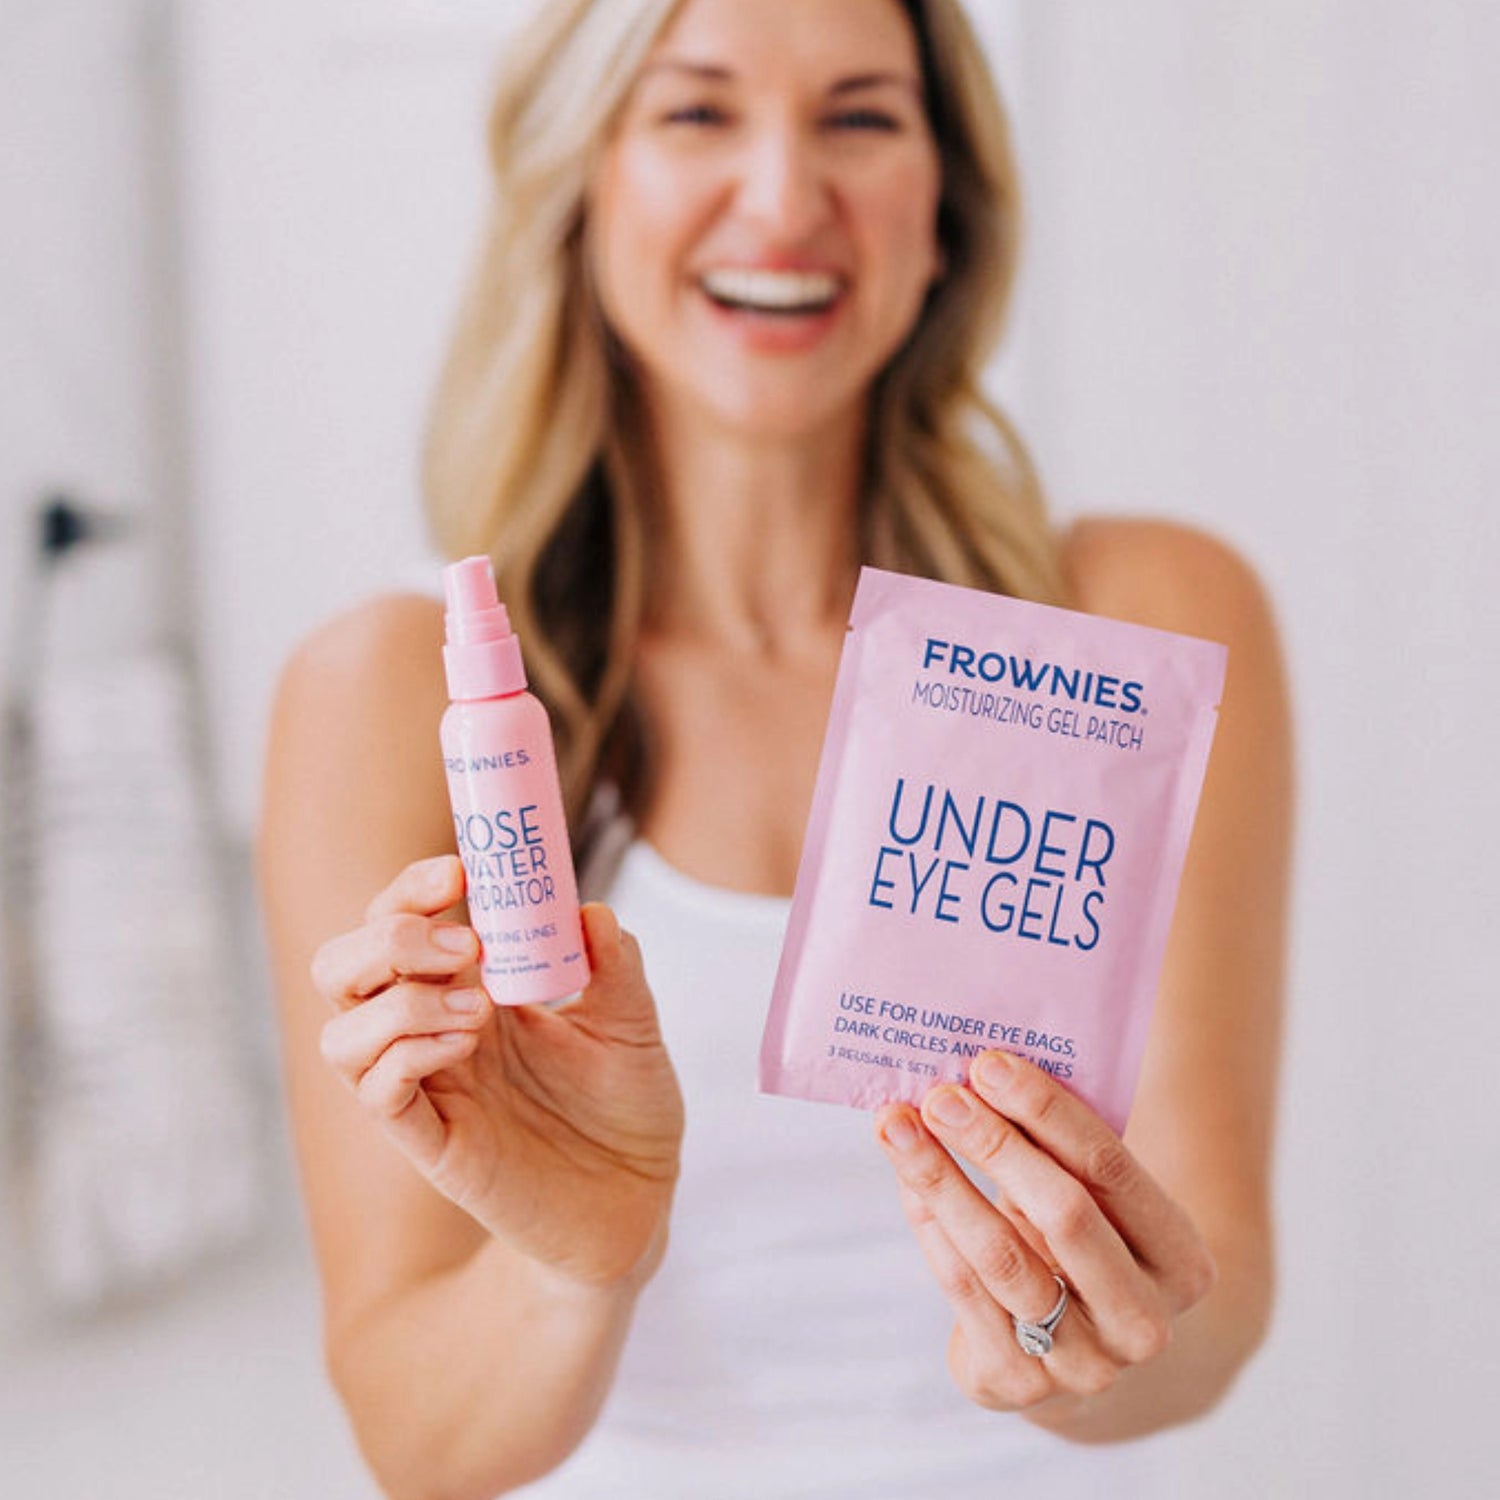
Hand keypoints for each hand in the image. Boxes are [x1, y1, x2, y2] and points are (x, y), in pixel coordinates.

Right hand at [310, 854, 683, 1288]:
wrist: (638, 1201)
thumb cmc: (626, 1106)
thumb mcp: (632, 1023)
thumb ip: (613, 964)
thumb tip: (589, 910)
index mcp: (471, 989)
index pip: (399, 922)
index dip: (410, 889)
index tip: (458, 872)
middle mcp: (433, 1032)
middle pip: (342, 966)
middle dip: (387, 937)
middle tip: (464, 944)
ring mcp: (428, 1088)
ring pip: (342, 1031)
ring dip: (399, 1001)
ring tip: (480, 1008)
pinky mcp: (432, 1144)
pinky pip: (377, 1092)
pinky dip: (408, 1054)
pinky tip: (466, 1045)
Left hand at [875, 1050, 1215, 1413]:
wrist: (1079, 1359)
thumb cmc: (1082, 1248)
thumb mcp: (1097, 1205)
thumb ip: (1060, 1148)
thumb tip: (980, 1071)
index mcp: (1181, 1261)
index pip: (1111, 1169)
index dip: (1046, 1111)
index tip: (988, 1063)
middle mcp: (1142, 1321)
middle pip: (1062, 1213)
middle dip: (994, 1144)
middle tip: (940, 1095)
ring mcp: (1083, 1364)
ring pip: (1001, 1257)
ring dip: (943, 1181)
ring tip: (899, 1128)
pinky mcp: (1018, 1386)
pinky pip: (964, 1291)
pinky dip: (931, 1228)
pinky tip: (909, 1184)